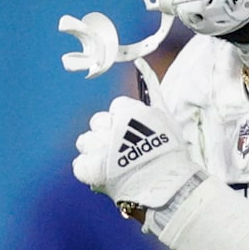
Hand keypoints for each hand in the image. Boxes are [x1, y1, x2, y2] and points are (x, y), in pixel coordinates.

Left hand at [73, 96, 201, 217]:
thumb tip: (140, 63)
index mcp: (128, 111)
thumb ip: (151, 91)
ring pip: (84, 141)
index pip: (116, 107)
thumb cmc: (170, 153)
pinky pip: (79, 164)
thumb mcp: (165, 117)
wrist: (167, 186)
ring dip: (95, 152)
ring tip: (111, 165)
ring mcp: (99, 147)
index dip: (123, 123)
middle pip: (97, 122)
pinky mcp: (91, 168)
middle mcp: (110, 126)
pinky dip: (89, 171)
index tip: (133, 136)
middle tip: (122, 152)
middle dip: (106, 135)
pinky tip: (103, 176)